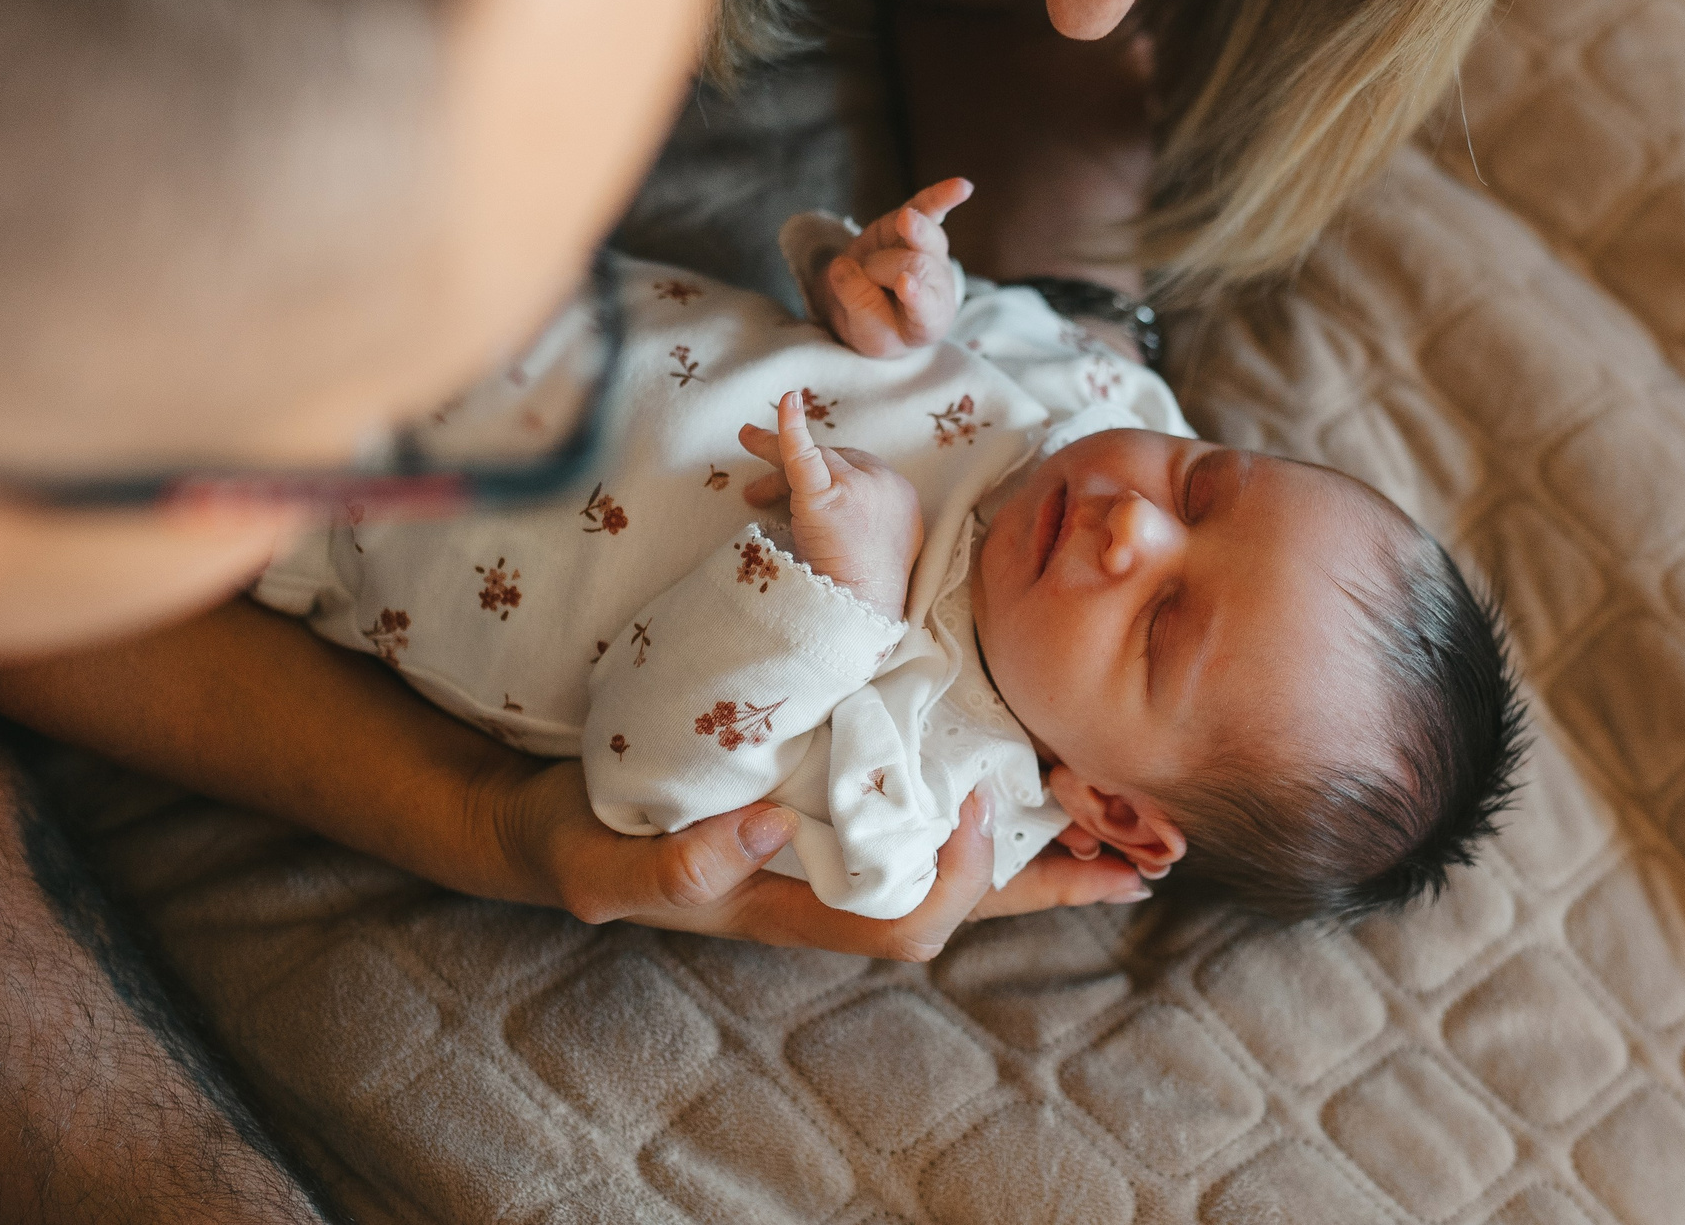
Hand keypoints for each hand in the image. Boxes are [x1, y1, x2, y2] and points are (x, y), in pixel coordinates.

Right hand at [500, 769, 1145, 958]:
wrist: (549, 817)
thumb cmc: (581, 842)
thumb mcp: (601, 865)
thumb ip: (674, 867)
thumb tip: (773, 825)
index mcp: (792, 905)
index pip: (905, 918)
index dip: (961, 877)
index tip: (988, 801)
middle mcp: (830, 882)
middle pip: (964, 901)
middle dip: (1049, 884)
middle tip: (1134, 856)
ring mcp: (835, 845)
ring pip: (959, 860)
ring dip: (1042, 849)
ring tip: (1125, 826)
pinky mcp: (828, 796)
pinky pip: (927, 809)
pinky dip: (991, 800)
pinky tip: (1032, 765)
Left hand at [738, 390, 919, 619]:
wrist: (862, 615)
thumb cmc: (862, 597)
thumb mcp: (872, 551)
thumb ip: (860, 526)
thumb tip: (827, 523)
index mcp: (900, 498)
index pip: (856, 470)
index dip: (821, 474)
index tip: (794, 488)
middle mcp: (886, 485)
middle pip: (833, 459)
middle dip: (793, 467)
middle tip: (758, 481)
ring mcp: (861, 487)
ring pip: (813, 457)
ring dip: (776, 451)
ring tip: (747, 439)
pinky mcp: (831, 496)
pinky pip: (805, 455)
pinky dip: (792, 429)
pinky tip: (786, 404)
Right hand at [807, 178, 972, 356]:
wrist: (875, 306)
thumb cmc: (876, 325)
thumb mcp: (864, 332)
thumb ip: (857, 304)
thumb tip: (843, 267)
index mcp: (929, 319)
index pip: (925, 306)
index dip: (915, 294)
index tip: (903, 283)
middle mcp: (937, 283)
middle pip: (915, 267)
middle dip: (879, 268)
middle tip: (862, 275)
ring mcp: (928, 252)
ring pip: (927, 236)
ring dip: (917, 229)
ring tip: (906, 221)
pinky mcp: (915, 225)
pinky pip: (931, 209)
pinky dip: (943, 197)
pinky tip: (962, 187)